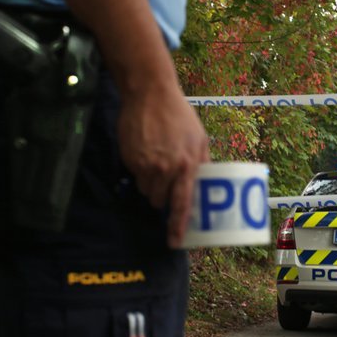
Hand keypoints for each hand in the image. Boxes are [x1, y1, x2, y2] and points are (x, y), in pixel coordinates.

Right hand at [118, 83, 209, 247]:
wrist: (150, 94)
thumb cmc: (180, 116)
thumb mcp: (200, 139)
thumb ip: (202, 164)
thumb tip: (206, 185)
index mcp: (187, 165)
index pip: (182, 204)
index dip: (178, 226)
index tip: (175, 242)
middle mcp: (166, 169)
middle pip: (160, 201)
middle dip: (163, 197)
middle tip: (166, 181)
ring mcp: (145, 165)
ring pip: (146, 190)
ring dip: (151, 184)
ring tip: (156, 162)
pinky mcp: (129, 159)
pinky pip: (134, 176)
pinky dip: (140, 170)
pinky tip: (146, 152)